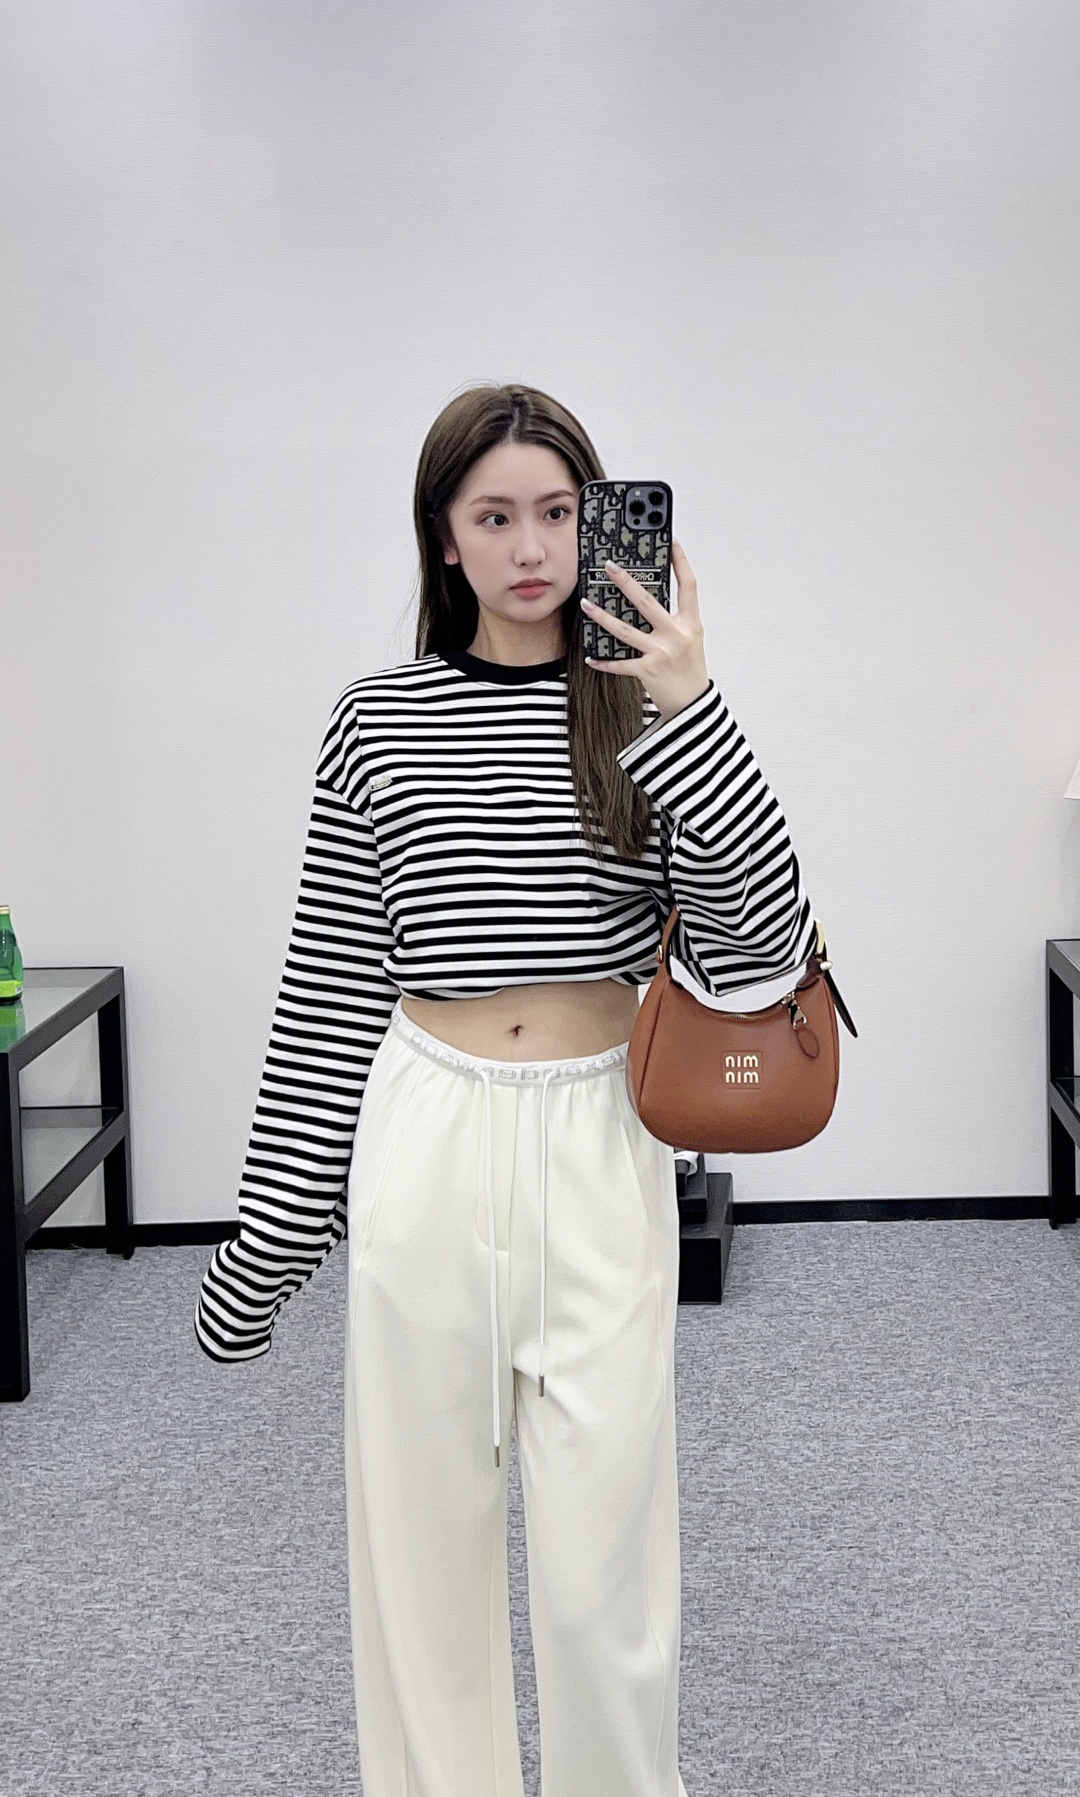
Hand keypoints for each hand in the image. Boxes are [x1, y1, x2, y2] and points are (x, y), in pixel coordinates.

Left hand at [581, 542, 709, 721]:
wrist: (692, 703)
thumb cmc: (690, 668)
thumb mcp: (690, 637)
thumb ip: (675, 617)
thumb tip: (647, 597)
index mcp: (690, 623)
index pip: (688, 586)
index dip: (681, 563)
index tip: (672, 543)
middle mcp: (676, 635)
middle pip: (647, 602)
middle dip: (626, 582)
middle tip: (609, 567)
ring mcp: (660, 653)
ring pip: (625, 630)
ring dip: (602, 617)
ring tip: (586, 604)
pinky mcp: (647, 671)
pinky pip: (620, 664)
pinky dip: (604, 662)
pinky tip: (591, 657)